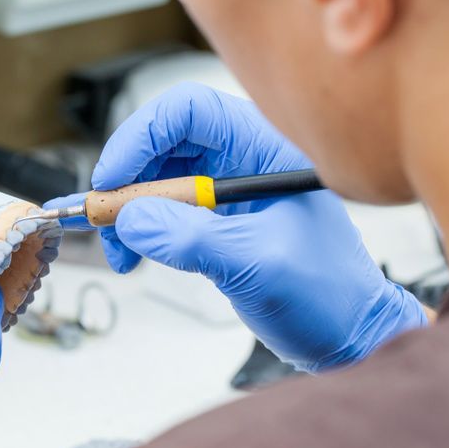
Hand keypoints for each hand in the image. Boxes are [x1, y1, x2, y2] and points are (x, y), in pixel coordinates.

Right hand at [48, 83, 426, 371]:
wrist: (345, 335)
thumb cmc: (326, 295)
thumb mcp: (257, 265)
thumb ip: (192, 239)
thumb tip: (131, 220)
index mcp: (264, 148)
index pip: (189, 112)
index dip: (142, 136)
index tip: (113, 178)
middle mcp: (240, 160)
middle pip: (162, 142)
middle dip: (125, 178)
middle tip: (103, 216)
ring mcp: (223, 191)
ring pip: (153, 177)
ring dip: (124, 209)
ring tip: (117, 247)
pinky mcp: (211, 221)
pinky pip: (159, 210)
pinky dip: (135, 230)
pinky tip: (131, 255)